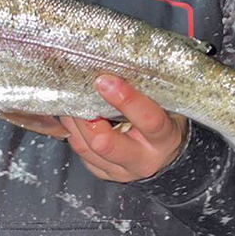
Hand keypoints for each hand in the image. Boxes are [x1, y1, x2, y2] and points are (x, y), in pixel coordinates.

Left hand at [60, 74, 187, 182]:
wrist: (167, 155)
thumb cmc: (165, 121)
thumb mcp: (165, 104)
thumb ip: (144, 89)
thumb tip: (114, 61)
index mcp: (164, 137)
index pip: (147, 119)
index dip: (125, 99)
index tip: (104, 80)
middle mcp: (143, 159)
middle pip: (107, 144)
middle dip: (86, 118)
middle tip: (76, 94)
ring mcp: (121, 170)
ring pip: (87, 149)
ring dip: (73, 122)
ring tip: (67, 100)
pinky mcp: (104, 173)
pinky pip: (81, 155)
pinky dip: (72, 133)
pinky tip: (71, 116)